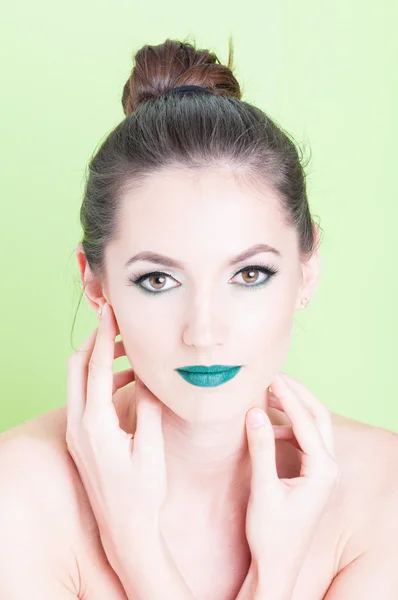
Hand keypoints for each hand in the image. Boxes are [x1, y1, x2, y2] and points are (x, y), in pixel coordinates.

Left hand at [66, 302, 193, 598]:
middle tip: (117, 325)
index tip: (111, 313)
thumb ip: (149, 407)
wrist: (125, 527)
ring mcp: (76, 432)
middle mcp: (78, 424)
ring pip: (78, 381)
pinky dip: (100, 381)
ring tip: (129, 351)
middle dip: (95, 342)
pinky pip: (84, 397)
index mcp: (96, 424)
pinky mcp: (80, 438)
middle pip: (76, 367)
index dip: (105, 337)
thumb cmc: (143, 492)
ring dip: (99, 361)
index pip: (97, 367)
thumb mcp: (152, 448)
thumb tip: (149, 376)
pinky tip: (127, 381)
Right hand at [237, 373, 340, 598]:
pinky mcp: (312, 477)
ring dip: (294, 409)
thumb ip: (261, 448)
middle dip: (298, 395)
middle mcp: (329, 468)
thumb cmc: (271, 534)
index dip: (288, 397)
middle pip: (319, 418)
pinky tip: (270, 426)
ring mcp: (323, 473)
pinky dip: (289, 427)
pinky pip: (305, 441)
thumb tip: (255, 412)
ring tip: (270, 394)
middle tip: (275, 378)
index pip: (306, 422)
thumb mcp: (263, 489)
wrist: (277, 566)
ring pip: (314, 428)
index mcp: (323, 470)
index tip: (270, 377)